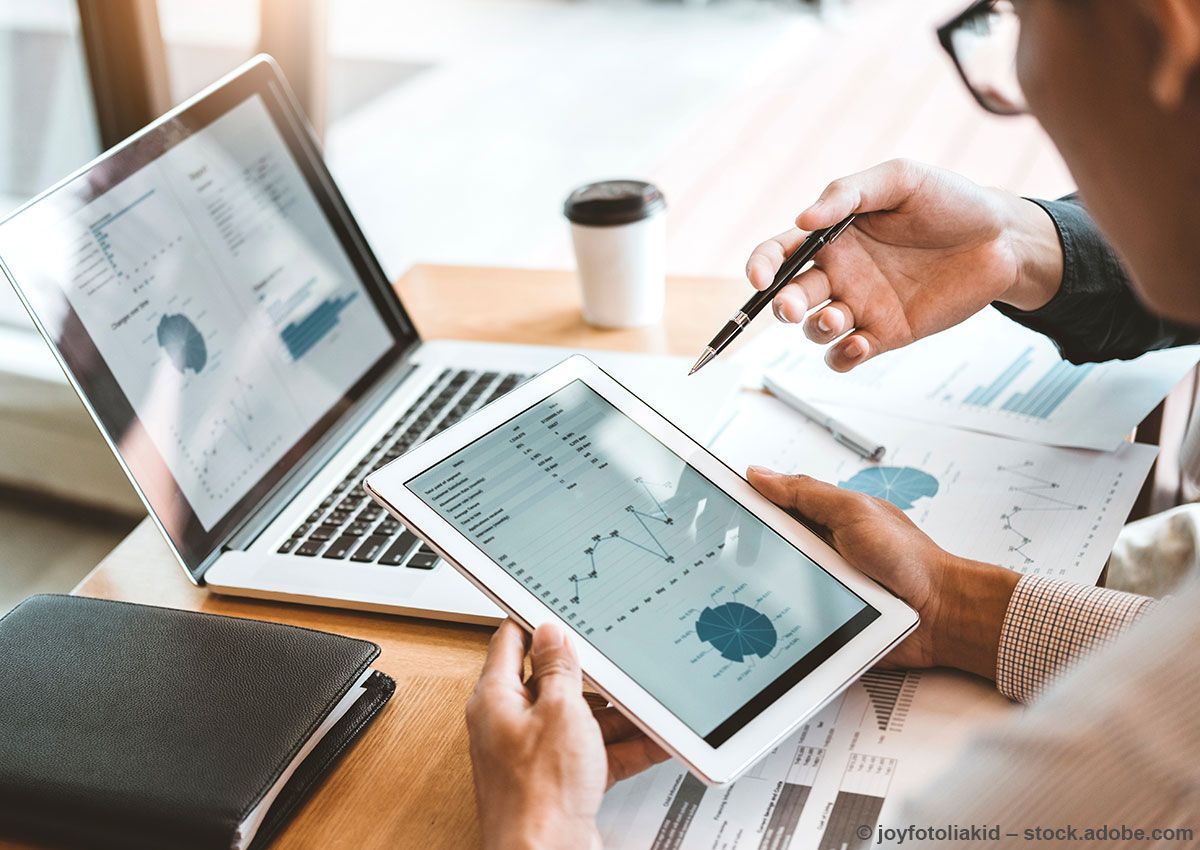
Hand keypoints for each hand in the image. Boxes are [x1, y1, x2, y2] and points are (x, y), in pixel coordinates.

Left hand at [466, 620, 668, 849]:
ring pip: (577, 720)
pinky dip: (621, 746)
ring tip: (645, 699)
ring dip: (612, 712)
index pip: (509, 643)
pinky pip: (593, 753)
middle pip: (550, 683)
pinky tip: (652, 739)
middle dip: (588, 672)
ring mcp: (535, 757)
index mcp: (495, 700)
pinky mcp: (559, 783)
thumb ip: (558, 668)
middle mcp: (509, 726)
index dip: (533, 621)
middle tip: (614, 655)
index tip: (556, 607)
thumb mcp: (560, 712)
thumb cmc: (539, 796)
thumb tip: (551, 633)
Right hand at [745, 159, 1063, 370]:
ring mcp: (862, 306)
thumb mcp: (899, 179)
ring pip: (815, 330)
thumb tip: (802, 219)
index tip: (760, 278)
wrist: (1003, 239)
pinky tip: (861, 342)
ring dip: (817, 329)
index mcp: (833, 236)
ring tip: (841, 319)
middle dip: (783, 305)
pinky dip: (842, 356)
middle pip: (789, 297)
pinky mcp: (886, 334)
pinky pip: (846, 356)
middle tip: (794, 307)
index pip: (779, 253)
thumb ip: (848, 193)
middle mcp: (840, 274)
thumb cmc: (951, 201)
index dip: (760, 266)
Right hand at [746, 467, 1019, 677]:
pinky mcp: (822, 619)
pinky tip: (758, 619)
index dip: (742, 505)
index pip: (770, 506)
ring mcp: (817, 584)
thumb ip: (806, 493)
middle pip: (763, 547)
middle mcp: (816, 550)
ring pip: (770, 584)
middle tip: (719, 554)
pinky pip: (788, 617)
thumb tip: (759, 474)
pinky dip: (776, 618)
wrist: (940, 614)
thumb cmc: (908, 559)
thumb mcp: (852, 512)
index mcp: (820, 518)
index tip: (713, 506)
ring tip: (732, 587)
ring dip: (757, 587)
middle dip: (740, 550)